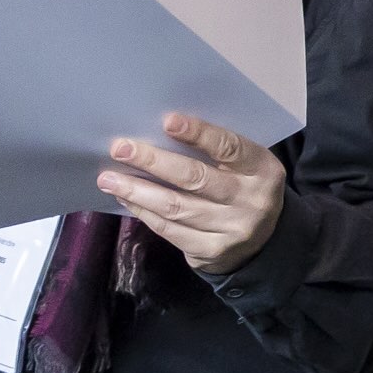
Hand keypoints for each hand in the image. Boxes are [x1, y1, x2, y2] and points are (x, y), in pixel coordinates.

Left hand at [99, 113, 287, 273]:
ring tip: (108, 178)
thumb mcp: (245, 166)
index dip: (199, 133)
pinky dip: (144, 212)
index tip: (167, 121)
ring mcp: (232, 229)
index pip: (229, 148)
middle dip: (153, 161)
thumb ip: (215, 152)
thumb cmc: (243, 187)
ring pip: (175, 207)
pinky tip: (126, 199)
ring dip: (137, 191)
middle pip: (195, 178)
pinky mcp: (212, 251)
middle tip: (120, 148)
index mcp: (263, 170)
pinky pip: (170, 230)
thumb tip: (158, 133)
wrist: (264, 240)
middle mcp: (251, 201)